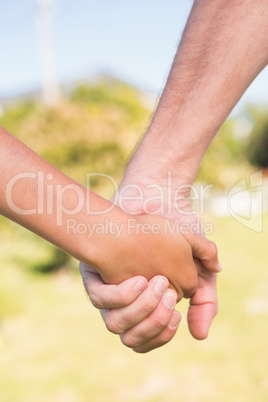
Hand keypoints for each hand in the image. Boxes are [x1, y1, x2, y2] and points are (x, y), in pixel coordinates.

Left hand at [80, 173, 219, 351]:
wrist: (157, 202)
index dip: (162, 334)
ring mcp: (109, 289)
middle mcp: (124, 303)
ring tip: (158, 284)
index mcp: (147, 306)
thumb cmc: (177, 236)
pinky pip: (100, 299)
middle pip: (131, 338)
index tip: (176, 313)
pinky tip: (139, 279)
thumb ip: (205, 300)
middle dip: (153, 324)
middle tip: (169, 298)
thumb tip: (198, 336)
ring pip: (114, 324)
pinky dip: (122, 296)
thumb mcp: (198, 270)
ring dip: (140, 310)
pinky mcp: (94, 273)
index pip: (147, 341)